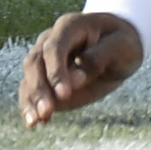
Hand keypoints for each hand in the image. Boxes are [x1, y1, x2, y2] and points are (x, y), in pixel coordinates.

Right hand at [19, 10, 144, 126]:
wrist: (118, 47)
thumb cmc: (122, 43)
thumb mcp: (121, 46)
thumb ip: (99, 57)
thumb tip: (76, 77)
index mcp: (70, 25)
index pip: (55, 47)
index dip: (56, 71)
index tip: (64, 94)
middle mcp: (50, 39)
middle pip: (35, 62)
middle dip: (39, 89)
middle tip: (46, 112)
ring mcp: (44, 58)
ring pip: (29, 78)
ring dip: (30, 100)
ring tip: (35, 122)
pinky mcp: (43, 78)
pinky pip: (29, 91)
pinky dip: (29, 106)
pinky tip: (35, 124)